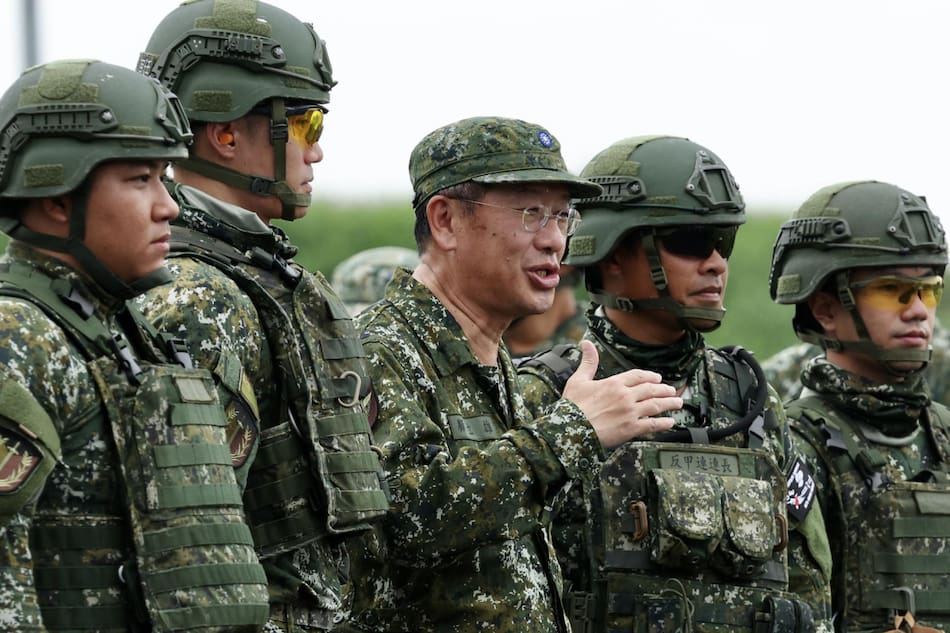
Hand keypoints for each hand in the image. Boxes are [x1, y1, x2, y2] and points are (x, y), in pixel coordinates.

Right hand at [562, 340, 680, 448]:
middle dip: (664, 389)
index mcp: (614, 383)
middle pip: (651, 389)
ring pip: (656, 405)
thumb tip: (586, 343)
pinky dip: (663, 423)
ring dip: (669, 403)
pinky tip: (670, 422)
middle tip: (672, 391)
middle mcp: (625, 396)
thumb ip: (588, 362)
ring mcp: (630, 412)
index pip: (638, 376)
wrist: (571, 429)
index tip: (657, 378)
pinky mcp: (631, 428)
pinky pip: (652, 424)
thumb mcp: (578, 380)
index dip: (650, 376)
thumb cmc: (572, 406)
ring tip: (677, 403)